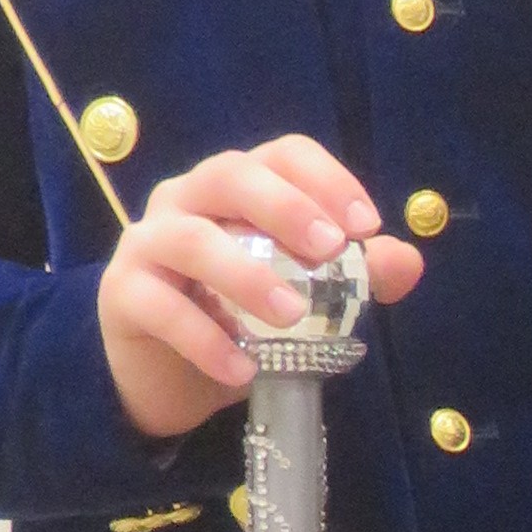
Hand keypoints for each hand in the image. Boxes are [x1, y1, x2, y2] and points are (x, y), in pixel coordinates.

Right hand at [97, 139, 421, 438]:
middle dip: (284, 206)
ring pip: (191, 238)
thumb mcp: (306, 299)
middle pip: (230, 175)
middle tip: (330, 247)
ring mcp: (149, 242)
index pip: (280, 155)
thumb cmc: (241, 320)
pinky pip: (160, 307)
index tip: (366, 224)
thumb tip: (408, 260)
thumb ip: (355, 278)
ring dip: (246, 275)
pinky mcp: (123, 294)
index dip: (324, 178)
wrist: (168, 376)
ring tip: (292, 316)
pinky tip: (243, 370)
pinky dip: (205, 338)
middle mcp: (188, 200)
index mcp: (237, 188)